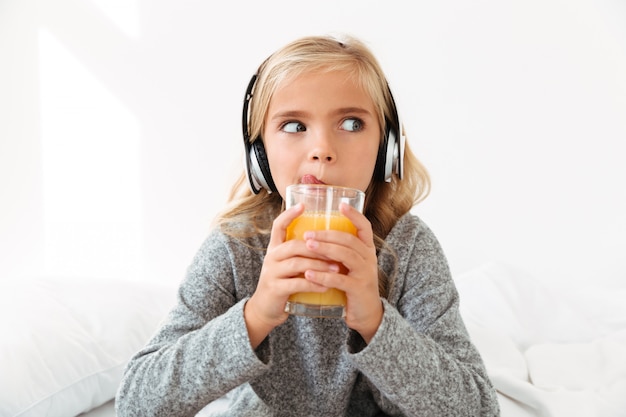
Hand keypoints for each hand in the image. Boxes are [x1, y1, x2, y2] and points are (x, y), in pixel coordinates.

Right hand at [244, 203, 339, 347]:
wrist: (266, 310)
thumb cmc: (284, 284)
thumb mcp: (289, 265)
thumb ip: (302, 254)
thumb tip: (328, 241)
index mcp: (276, 248)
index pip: (278, 225)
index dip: (289, 214)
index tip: (303, 204)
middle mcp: (272, 257)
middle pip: (294, 245)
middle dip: (318, 247)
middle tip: (339, 251)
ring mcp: (271, 273)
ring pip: (297, 264)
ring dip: (320, 266)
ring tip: (338, 269)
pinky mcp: (275, 289)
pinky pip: (296, 284)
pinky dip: (313, 284)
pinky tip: (326, 286)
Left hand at [300, 203, 382, 342]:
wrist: (366, 314)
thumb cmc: (353, 285)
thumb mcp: (350, 265)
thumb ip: (340, 251)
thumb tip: (316, 233)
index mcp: (366, 250)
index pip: (365, 227)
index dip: (354, 215)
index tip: (341, 204)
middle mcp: (368, 259)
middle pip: (348, 240)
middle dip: (327, 234)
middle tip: (307, 233)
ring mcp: (365, 273)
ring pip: (345, 255)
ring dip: (324, 249)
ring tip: (307, 246)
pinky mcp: (357, 289)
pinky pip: (339, 279)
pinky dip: (323, 276)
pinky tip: (309, 273)